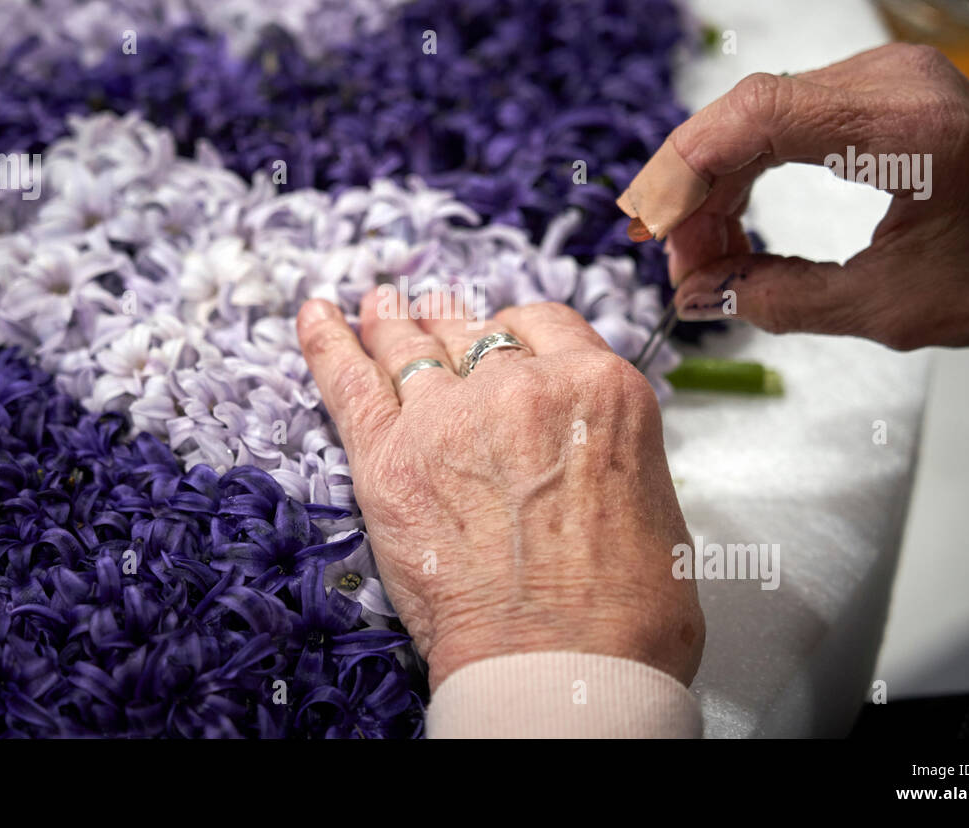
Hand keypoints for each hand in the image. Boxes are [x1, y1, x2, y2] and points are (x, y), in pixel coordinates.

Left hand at [295, 293, 703, 690]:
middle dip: (456, 331)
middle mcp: (522, 387)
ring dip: (394, 325)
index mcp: (598, 389)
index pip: (547, 325)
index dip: (521, 331)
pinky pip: (349, 381)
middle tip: (438, 322)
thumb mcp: (653, 502)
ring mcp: (448, 417)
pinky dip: (326, 344)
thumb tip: (579, 453)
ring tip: (380, 306)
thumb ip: (607, 451)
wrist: (564, 663)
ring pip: (412, 349)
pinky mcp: (389, 459)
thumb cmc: (625, 610)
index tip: (507, 338)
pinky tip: (315, 317)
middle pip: (476, 335)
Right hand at [617, 43, 968, 351]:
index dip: (685, 174)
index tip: (653, 234)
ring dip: (711, 185)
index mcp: (904, 127)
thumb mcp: (892, 308)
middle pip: (742, 113)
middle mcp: (890, 80)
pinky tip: (729, 220)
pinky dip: (742, 171)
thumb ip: (784, 300)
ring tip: (701, 255)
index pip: (757, 117)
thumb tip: (699, 295)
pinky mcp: (873, 88)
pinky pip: (778, 117)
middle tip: (675, 263)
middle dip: (690, 190)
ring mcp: (881, 75)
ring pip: (751, 114)